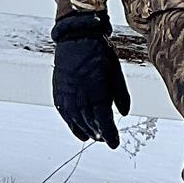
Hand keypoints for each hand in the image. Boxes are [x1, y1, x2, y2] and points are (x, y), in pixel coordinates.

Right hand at [52, 11, 129, 148]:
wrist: (76, 38)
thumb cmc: (99, 53)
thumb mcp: (116, 73)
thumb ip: (121, 95)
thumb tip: (124, 113)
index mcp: (97, 91)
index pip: (104, 120)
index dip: (110, 134)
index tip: (114, 144)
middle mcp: (80, 97)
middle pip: (90, 123)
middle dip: (98, 133)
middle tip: (105, 139)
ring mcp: (67, 96)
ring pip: (76, 121)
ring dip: (85, 131)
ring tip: (92, 137)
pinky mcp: (59, 93)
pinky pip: (65, 114)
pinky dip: (72, 123)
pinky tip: (78, 128)